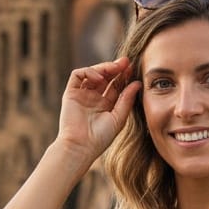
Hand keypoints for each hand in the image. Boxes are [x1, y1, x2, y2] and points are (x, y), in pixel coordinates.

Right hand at [55, 57, 139, 171]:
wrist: (81, 146)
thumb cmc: (100, 138)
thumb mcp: (118, 118)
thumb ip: (127, 100)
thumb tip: (138, 83)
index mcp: (106, 105)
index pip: (116, 86)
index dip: (124, 76)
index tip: (133, 69)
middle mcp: (94, 98)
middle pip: (105, 77)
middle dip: (115, 68)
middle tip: (126, 62)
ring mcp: (82, 94)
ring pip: (92, 74)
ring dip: (104, 68)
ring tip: (115, 67)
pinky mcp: (70, 93)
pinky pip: (78, 75)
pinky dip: (88, 72)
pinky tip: (99, 77)